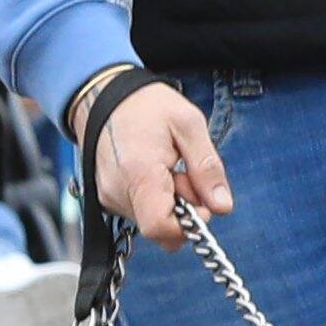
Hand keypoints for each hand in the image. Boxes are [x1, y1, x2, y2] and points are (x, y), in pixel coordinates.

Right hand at [90, 80, 228, 247]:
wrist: (104, 97)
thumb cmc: (147, 106)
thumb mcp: (189, 126)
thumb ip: (207, 169)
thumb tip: (222, 206)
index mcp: (140, 174)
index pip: (160, 227)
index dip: (188, 225)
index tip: (203, 206)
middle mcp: (118, 193)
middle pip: (159, 227)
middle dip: (183, 209)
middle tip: (186, 174)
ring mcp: (109, 197)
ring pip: (151, 220)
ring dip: (169, 202)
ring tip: (168, 167)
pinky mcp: (106, 198)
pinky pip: (140, 211)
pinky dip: (154, 198)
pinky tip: (154, 172)